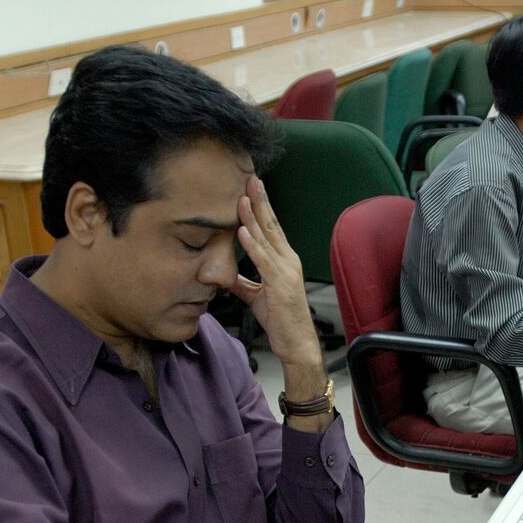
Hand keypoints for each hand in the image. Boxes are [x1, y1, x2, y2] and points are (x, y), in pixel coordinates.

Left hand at [231, 177, 322, 369]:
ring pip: (267, 238)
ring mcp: (286, 271)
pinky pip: (263, 261)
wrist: (297, 344)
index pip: (271, 228)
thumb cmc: (281, 321)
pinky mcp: (280, 285)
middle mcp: (288, 261)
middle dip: (259, 201)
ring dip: (253, 217)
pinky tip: (242, 231)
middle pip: (271, 225)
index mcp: (284, 261)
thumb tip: (225, 275)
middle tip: (250, 178)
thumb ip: (243, 282)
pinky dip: (252, 245)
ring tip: (241, 197)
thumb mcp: (257, 297)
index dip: (260, 207)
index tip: (250, 188)